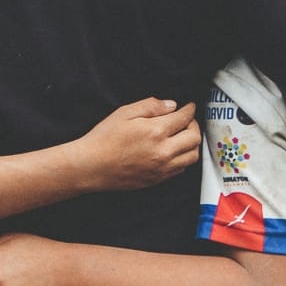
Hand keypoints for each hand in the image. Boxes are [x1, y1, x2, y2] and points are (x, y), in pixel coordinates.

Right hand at [69, 98, 200, 191]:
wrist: (91, 166)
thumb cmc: (104, 138)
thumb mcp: (125, 113)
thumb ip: (151, 106)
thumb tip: (172, 105)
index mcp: (155, 132)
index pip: (184, 118)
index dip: (189, 109)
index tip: (190, 106)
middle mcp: (163, 152)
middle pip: (194, 138)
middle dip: (194, 125)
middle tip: (186, 119)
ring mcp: (162, 168)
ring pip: (192, 156)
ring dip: (192, 143)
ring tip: (182, 136)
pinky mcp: (157, 180)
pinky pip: (181, 169)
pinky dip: (183, 157)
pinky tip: (173, 150)